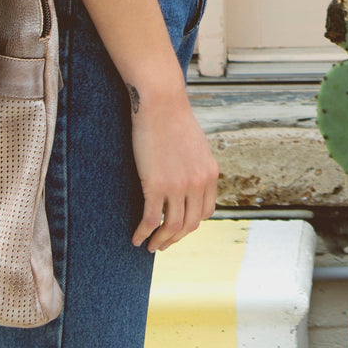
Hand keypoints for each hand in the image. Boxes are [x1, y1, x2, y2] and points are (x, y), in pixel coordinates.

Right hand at [128, 83, 218, 250]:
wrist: (161, 101)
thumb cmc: (173, 117)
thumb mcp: (196, 143)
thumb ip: (196, 164)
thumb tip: (187, 176)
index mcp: (210, 173)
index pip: (206, 211)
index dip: (192, 223)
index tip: (179, 227)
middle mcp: (198, 183)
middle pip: (190, 224)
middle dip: (176, 238)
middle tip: (163, 244)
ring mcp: (178, 186)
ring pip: (172, 227)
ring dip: (161, 241)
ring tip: (151, 246)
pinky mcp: (156, 184)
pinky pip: (151, 219)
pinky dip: (144, 233)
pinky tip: (137, 237)